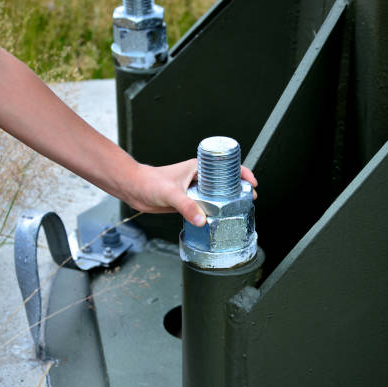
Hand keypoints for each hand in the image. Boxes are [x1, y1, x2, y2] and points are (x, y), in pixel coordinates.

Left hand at [124, 159, 257, 226]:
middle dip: (238, 190)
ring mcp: (194, 190)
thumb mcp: (170, 193)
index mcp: (198, 168)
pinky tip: (217, 220)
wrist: (135, 189)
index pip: (225, 166)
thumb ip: (186, 206)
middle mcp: (199, 178)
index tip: (252, 183)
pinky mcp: (188, 201)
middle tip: (249, 200)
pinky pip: (205, 206)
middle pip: (225, 182)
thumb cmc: (149, 182)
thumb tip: (202, 220)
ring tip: (238, 211)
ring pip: (216, 196)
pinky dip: (212, 212)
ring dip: (226, 202)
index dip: (242, 173)